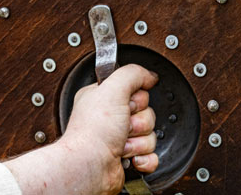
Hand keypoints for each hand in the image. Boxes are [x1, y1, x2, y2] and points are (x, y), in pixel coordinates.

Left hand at [5, 64, 158, 194]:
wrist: (89, 168)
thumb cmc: (92, 133)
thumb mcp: (111, 89)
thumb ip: (133, 74)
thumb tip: (150, 76)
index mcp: (105, 99)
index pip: (138, 92)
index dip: (137, 100)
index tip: (127, 105)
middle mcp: (112, 119)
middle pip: (148, 114)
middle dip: (139, 123)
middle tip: (123, 126)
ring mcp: (121, 140)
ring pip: (150, 135)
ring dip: (139, 142)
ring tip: (121, 144)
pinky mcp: (129, 159)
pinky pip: (151, 156)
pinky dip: (145, 159)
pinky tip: (132, 158)